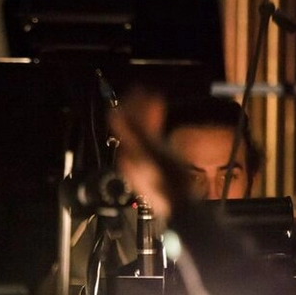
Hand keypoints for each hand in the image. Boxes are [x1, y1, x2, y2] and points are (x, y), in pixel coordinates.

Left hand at [110, 87, 191, 219]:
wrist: (179, 205)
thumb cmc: (167, 182)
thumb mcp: (151, 154)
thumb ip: (134, 133)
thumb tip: (116, 113)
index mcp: (128, 152)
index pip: (121, 122)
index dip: (129, 103)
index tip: (140, 89)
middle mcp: (130, 156)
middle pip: (130, 125)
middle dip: (138, 106)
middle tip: (149, 92)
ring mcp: (140, 159)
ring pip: (140, 130)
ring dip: (147, 113)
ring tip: (156, 99)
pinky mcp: (151, 163)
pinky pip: (148, 139)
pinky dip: (153, 125)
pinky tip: (160, 118)